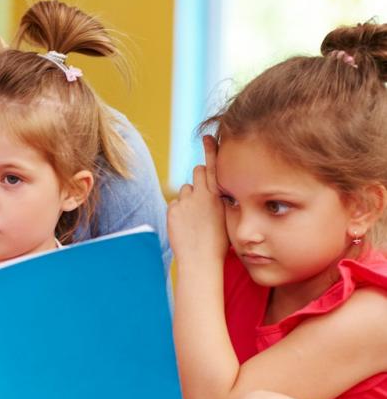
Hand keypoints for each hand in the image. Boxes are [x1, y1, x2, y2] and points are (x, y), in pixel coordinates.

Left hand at [167, 136, 228, 262]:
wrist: (200, 260)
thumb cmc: (218, 243)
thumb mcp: (226, 217)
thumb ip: (219, 200)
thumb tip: (213, 190)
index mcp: (218, 195)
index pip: (214, 166)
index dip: (210, 150)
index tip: (207, 137)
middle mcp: (201, 194)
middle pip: (198, 172)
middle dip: (200, 178)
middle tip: (202, 197)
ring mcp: (185, 202)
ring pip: (185, 189)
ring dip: (189, 198)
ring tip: (194, 218)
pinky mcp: (172, 210)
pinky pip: (175, 203)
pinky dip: (178, 211)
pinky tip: (184, 225)